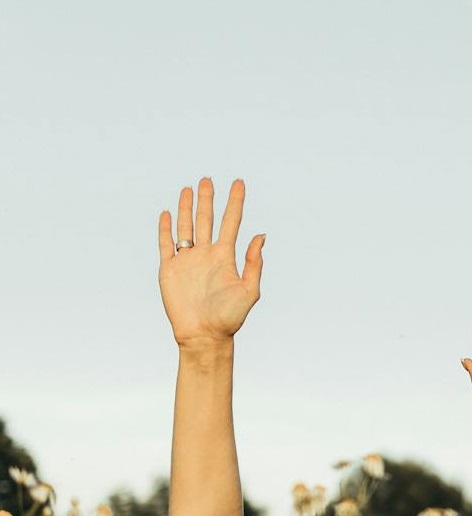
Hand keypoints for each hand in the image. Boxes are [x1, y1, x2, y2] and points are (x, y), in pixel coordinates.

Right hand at [158, 178, 264, 348]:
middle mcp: (206, 255)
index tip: (239, 183)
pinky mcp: (169, 269)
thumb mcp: (249, 290)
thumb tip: (261, 235)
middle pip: (207, 219)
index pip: (231, 222)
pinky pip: (166, 244)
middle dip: (208, 199)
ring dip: (187, 208)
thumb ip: (254, 262)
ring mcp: (187, 260)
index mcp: (226, 257)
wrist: (204, 335)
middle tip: (208, 179)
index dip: (235, 202)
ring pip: (186, 227)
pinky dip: (165, 229)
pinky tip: (167, 214)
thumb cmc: (230, 317)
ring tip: (188, 188)